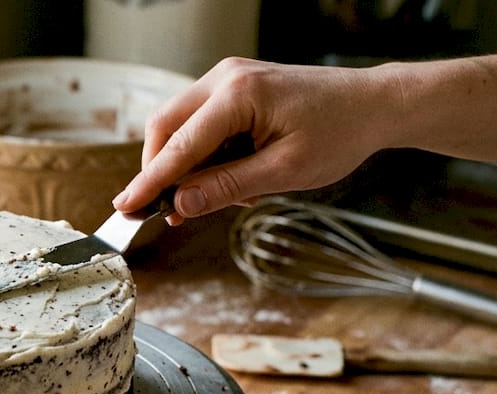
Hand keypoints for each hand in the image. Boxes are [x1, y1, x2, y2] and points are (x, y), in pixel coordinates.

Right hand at [112, 58, 394, 223]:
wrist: (372, 104)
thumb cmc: (339, 133)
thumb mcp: (284, 172)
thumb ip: (227, 187)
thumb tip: (180, 205)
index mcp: (239, 95)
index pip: (179, 146)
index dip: (149, 182)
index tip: (124, 207)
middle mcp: (225, 79)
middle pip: (165, 128)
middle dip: (162, 172)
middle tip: (168, 211)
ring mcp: (228, 79)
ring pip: (178, 126)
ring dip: (188, 166)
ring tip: (223, 195)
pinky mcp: (234, 88)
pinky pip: (200, 123)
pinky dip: (204, 155)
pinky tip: (233, 176)